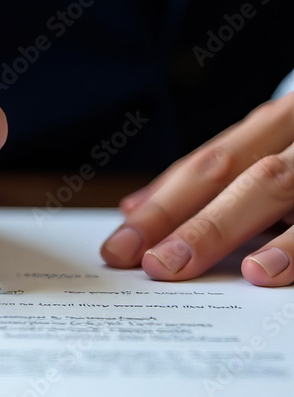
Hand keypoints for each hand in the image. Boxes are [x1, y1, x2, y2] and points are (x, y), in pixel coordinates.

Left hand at [100, 94, 293, 285]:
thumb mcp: (273, 151)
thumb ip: (211, 179)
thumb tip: (133, 209)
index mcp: (273, 126)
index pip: (207, 165)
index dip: (161, 205)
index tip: (120, 245)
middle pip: (232, 171)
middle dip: (183, 220)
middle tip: (150, 263)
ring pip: (276, 185)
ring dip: (225, 226)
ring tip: (185, 265)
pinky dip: (291, 247)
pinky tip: (266, 271)